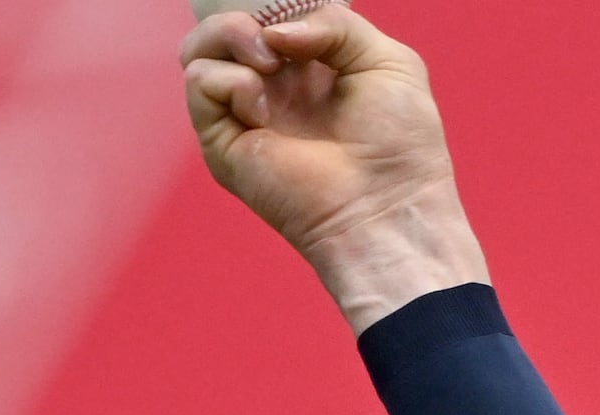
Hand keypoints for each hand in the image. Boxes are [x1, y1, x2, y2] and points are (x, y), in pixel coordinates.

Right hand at [180, 4, 488, 331]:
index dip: (273, 9)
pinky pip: (199, 83)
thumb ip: (335, 23)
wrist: (387, 209)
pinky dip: (230, 81)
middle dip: (241, 19)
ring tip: (269, 65)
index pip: (265, 19)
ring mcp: (245, 115)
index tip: (296, 20)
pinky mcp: (223, 143)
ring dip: (229, 38)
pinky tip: (264, 108)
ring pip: (198, 50)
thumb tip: (273, 33)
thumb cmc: (401, 146)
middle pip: (222, 29)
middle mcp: (273, 90)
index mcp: (310, 70)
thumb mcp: (389, 61)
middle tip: (275, 44)